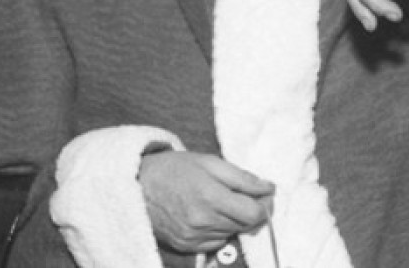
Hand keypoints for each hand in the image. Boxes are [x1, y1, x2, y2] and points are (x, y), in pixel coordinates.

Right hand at [138, 151, 273, 253]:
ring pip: (232, 234)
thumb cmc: (176, 169)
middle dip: (252, 210)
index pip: (253, 213)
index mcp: (211, 197)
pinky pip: (216, 242)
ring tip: (225, 200)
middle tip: (249, 194)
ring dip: (236, 220)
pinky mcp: (186, 246)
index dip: (265, 204)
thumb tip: (268, 187)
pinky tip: (212, 213)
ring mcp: (193, 237)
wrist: (139, 186)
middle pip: (245, 225)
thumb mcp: (210, 162)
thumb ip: (242, 177)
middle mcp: (203, 222)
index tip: (266, 193)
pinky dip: (220, 229)